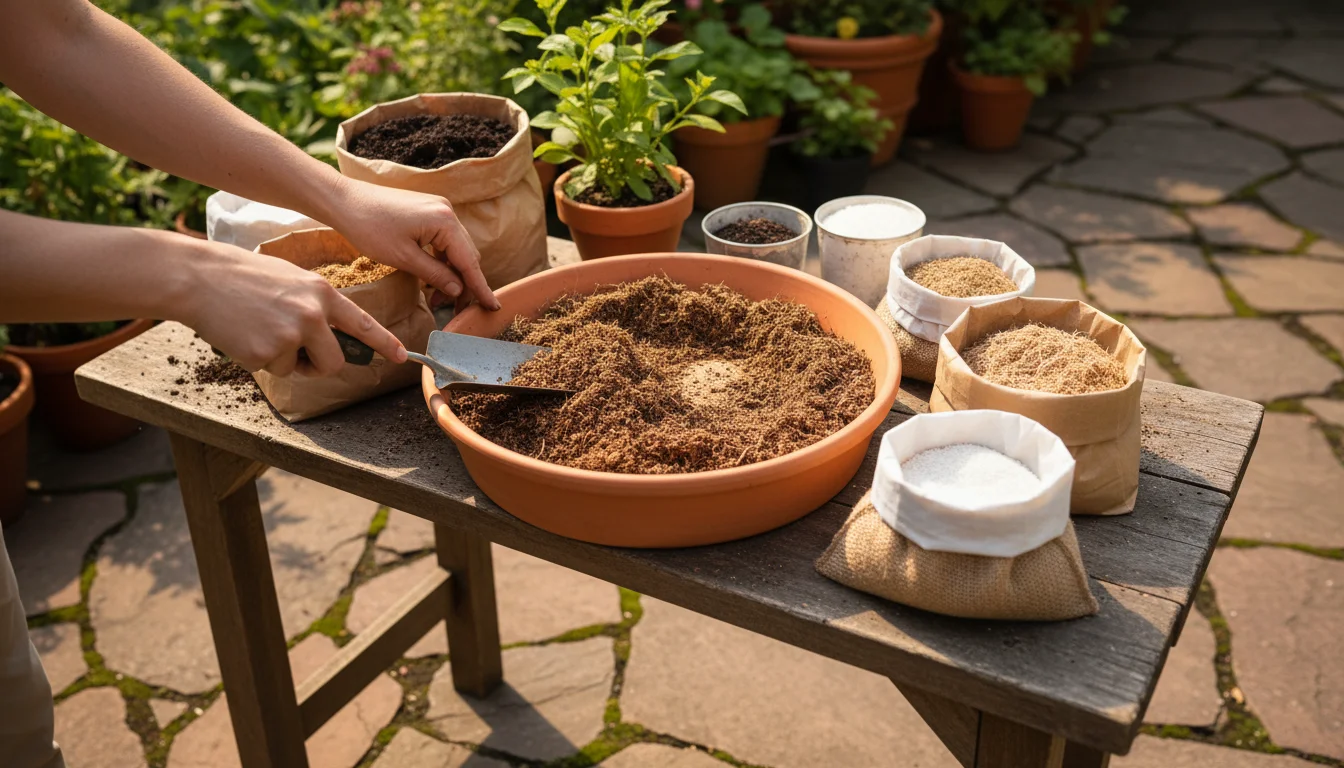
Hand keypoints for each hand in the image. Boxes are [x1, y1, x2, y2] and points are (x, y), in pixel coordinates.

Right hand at [181, 239, 407, 376]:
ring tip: (261, 332)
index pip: (364, 323)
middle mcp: (313, 314)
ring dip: (286, 361)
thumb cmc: (242, 276)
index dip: (385, 344)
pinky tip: (242, 334)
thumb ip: (315, 304)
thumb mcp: (290, 279)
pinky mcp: (266, 353)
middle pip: (335, 361)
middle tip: (298, 354)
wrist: (198, 277)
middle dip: (320, 365)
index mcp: (322, 293)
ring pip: (301, 368)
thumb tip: (329, 333)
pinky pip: (272, 369)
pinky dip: (258, 359)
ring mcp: (290, 335)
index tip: (402, 358)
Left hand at [324, 178, 500, 311]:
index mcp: (445, 221)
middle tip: (455, 310)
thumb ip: (435, 275)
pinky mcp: (428, 211)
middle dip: (464, 284)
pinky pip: (444, 240)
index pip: (470, 262)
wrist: (344, 200)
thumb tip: (458, 291)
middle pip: (467, 255)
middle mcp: (447, 212)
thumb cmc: (369, 227)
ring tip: (439, 298)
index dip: (481, 287)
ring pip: (456, 249)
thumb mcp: (403, 258)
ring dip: (452, 274)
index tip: (493, 307)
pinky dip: (442, 260)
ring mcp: (438, 209)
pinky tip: (432, 277)